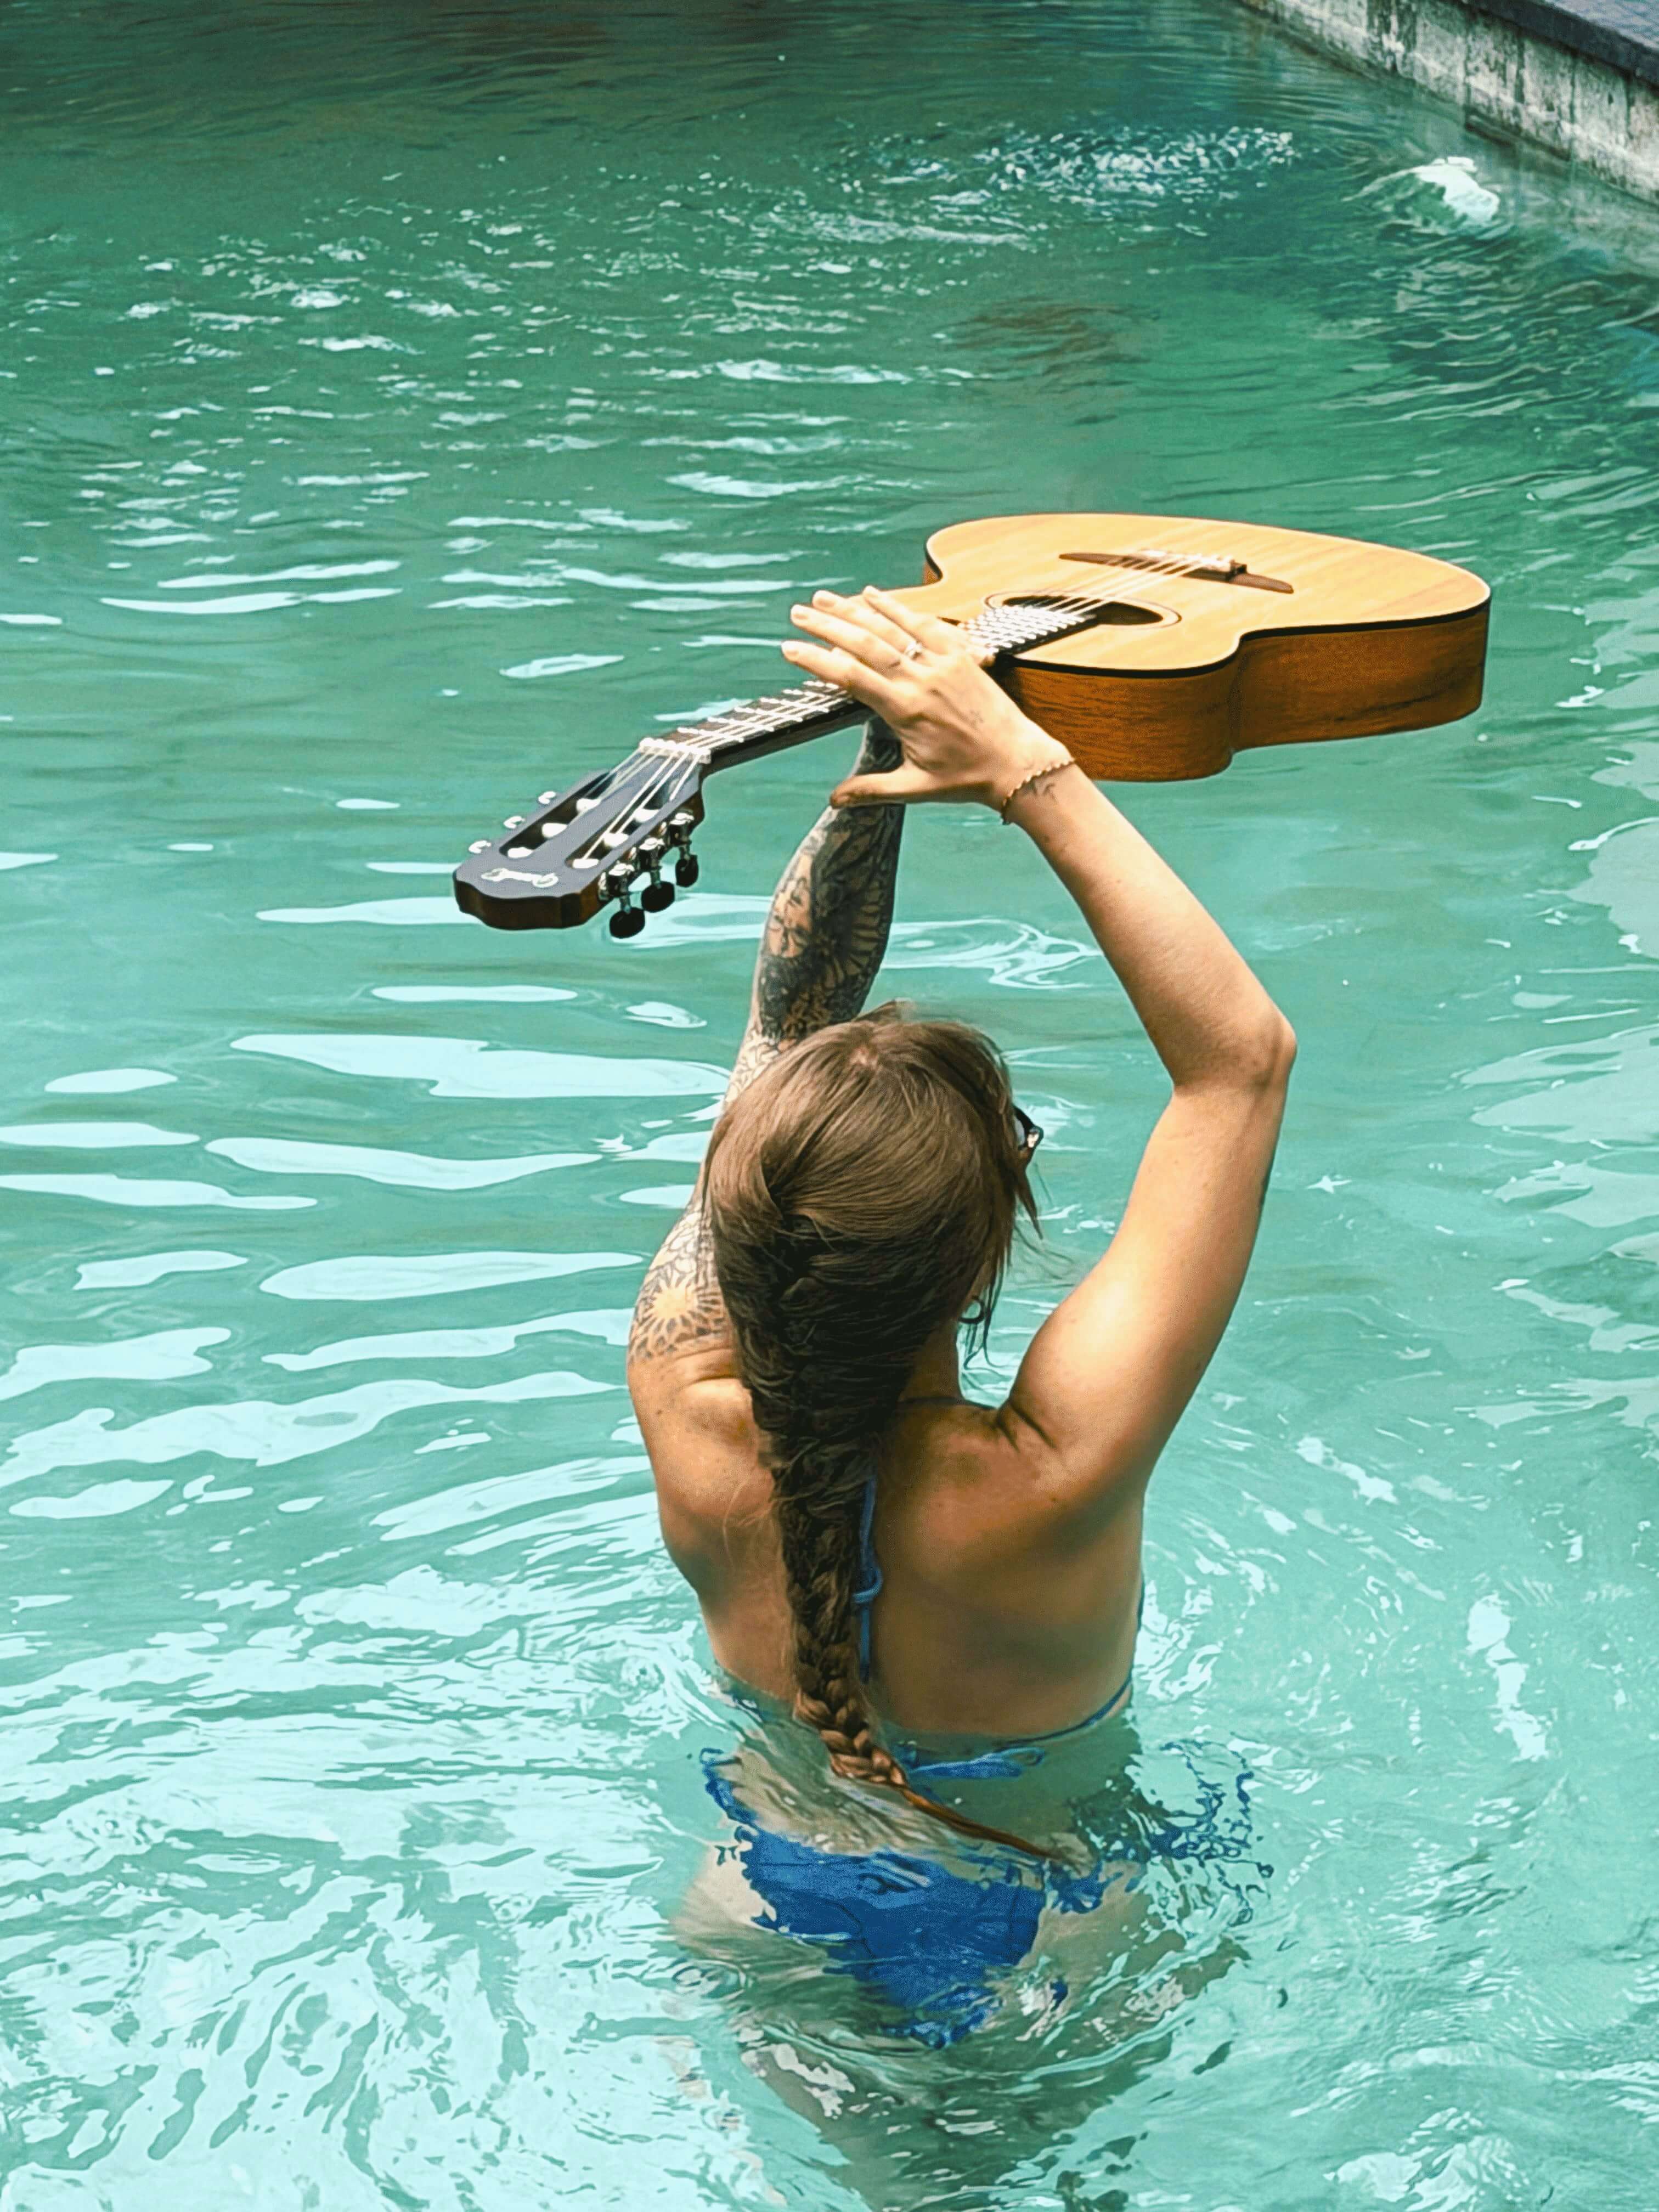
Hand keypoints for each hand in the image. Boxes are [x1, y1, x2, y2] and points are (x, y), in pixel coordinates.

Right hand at [780, 586, 1068, 808]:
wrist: (1018, 763)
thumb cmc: (969, 778)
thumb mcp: (916, 788)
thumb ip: (871, 790)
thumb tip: (834, 798)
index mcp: (907, 711)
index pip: (852, 677)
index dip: (817, 661)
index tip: (790, 649)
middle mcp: (924, 680)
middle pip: (867, 643)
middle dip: (829, 625)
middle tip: (798, 613)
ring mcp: (944, 663)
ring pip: (894, 627)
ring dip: (856, 609)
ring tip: (826, 597)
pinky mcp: (962, 655)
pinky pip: (926, 623)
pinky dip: (898, 607)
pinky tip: (875, 595)